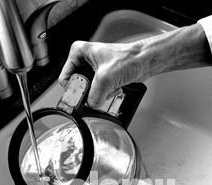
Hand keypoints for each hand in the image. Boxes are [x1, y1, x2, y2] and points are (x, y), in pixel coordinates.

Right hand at [59, 23, 211, 109]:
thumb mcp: (106, 79)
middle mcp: (84, 60)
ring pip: (90, 91)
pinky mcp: (103, 78)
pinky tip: (115, 87)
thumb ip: (94, 96)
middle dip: (90, 92)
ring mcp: (94, 70)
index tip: (81, 96)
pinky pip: (99, 93)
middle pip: (78, 87)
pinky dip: (107, 94)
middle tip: (99, 91)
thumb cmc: (129, 59)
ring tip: (110, 86)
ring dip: (101, 94)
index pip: (66, 78)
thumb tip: (91, 105)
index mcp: (78, 52)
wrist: (145, 61)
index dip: (74, 90)